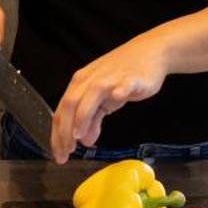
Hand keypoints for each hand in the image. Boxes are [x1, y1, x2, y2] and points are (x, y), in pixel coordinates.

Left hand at [50, 36, 169, 165]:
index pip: (62, 110)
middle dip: (65, 131)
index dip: (58, 134)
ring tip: (78, 137)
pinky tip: (115, 99)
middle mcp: (91, 79)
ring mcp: (110, 77)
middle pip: (71, 104)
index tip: (59, 154)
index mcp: (81, 83)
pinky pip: (122, 84)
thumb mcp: (103, 99)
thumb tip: (84, 140)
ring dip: (82, 116)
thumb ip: (92, 119)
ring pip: (90, 95)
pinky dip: (117, 91)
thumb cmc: (123, 75)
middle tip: (66, 152)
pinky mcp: (130, 78)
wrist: (150, 52)